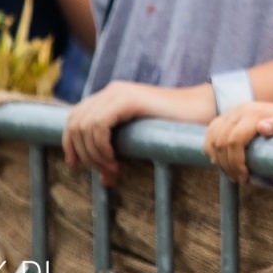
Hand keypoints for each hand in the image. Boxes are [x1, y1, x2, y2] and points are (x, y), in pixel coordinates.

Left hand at [63, 82, 215, 185]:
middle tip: (106, 174)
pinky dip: (100, 147)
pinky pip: (99, 126)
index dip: (70, 144)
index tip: (76, 166)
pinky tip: (115, 160)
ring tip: (114, 170)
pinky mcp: (129, 99)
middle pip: (76, 124)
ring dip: (94, 155)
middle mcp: (111, 91)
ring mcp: (119, 92)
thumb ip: (119, 152)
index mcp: (110, 97)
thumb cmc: (175, 128)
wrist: (202, 111)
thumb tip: (102, 181)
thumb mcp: (139, 140)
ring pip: (85, 127)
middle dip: (85, 155)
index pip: (74, 119)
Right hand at [204, 102, 272, 182]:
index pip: (234, 140)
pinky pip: (211, 132)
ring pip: (213, 138)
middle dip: (228, 165)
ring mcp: (233, 111)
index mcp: (255, 113)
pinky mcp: (228, 116)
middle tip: (240, 180)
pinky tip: (220, 161)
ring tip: (233, 174)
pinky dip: (211, 149)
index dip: (235, 163)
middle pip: (221, 142)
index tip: (246, 180)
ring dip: (219, 159)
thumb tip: (262, 127)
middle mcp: (241, 109)